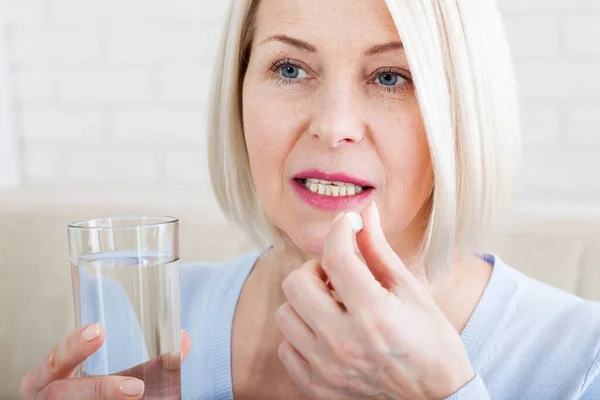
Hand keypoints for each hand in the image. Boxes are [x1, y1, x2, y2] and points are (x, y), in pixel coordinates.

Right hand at [20, 324, 190, 399]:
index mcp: (48, 376)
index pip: (55, 358)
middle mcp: (41, 397)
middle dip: (98, 390)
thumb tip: (183, 339)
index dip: (73, 346)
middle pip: (59, 394)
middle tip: (136, 388)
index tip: (98, 331)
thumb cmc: (89, 393)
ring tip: (137, 396)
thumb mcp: (110, 377)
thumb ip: (147, 363)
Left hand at [275, 202, 474, 399]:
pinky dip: (302, 335)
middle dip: (316, 269)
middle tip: (337, 275)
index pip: (336, 257)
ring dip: (306, 302)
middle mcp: (345, 343)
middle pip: (297, 283)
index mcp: (375, 315)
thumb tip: (364, 212)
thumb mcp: (411, 289)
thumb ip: (379, 250)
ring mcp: (328, 369)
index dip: (340, 230)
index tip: (347, 224)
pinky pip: (286, 349)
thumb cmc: (430, 339)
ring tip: (332, 305)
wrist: (437, 397)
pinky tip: (326, 332)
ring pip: (286, 314)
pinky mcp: (319, 387)